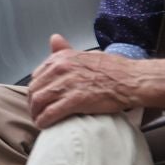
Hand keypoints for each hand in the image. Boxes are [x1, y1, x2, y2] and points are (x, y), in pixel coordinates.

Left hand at [26, 34, 142, 128]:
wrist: (130, 80)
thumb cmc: (112, 69)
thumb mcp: (86, 54)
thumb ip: (66, 50)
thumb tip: (54, 39)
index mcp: (62, 57)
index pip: (37, 75)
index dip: (37, 89)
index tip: (40, 97)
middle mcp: (60, 68)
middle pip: (35, 89)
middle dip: (34, 103)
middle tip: (37, 112)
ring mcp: (66, 84)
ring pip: (38, 102)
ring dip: (36, 113)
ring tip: (40, 120)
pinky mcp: (74, 100)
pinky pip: (50, 113)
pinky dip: (44, 121)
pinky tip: (45, 125)